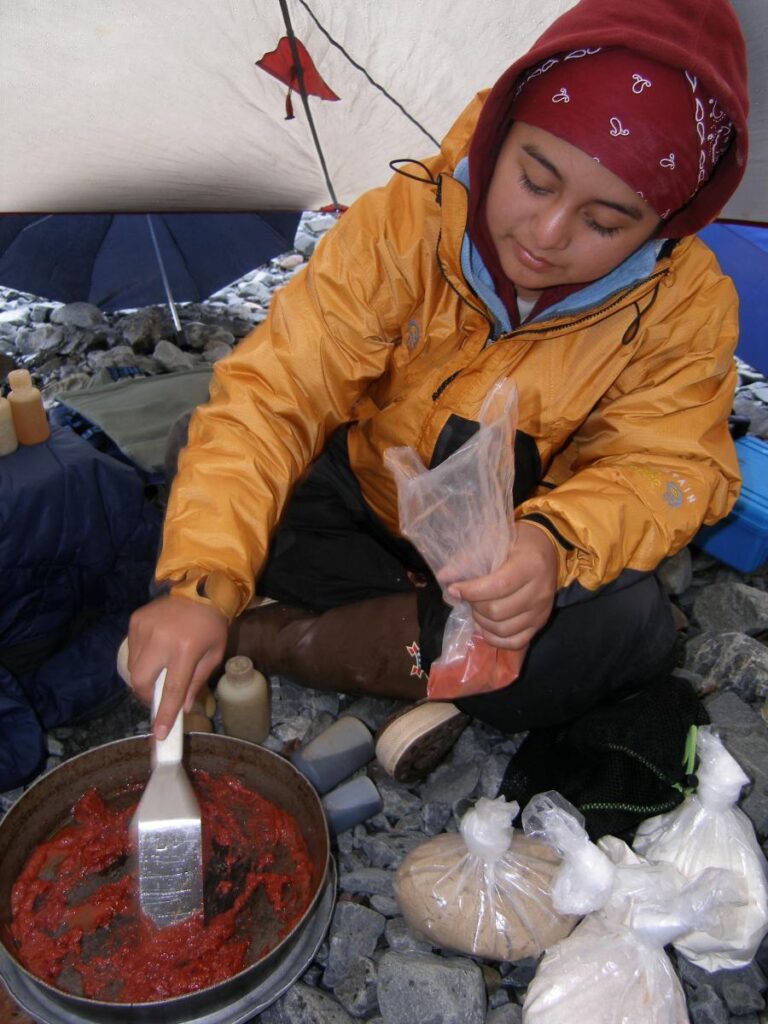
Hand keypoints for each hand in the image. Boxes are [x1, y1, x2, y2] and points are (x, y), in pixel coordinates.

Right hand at [127, 595, 227, 739]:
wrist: (201, 588)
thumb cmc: (212, 625)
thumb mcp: (214, 655)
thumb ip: (197, 682)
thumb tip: (182, 708)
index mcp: (186, 649)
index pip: (171, 689)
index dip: (164, 713)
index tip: (159, 733)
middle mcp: (161, 639)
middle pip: (141, 680)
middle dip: (145, 695)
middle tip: (155, 697)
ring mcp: (145, 628)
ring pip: (133, 666)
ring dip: (144, 675)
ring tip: (160, 667)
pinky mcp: (135, 620)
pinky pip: (132, 649)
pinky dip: (141, 657)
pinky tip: (156, 649)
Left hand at [447, 522, 557, 649]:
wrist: (548, 549)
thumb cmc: (518, 542)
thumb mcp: (495, 541)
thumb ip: (469, 559)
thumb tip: (444, 577)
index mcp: (530, 565)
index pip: (499, 586)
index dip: (472, 591)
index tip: (454, 589)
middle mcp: (540, 591)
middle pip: (498, 611)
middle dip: (474, 606)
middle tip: (467, 597)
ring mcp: (541, 611)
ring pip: (504, 630)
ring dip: (482, 622)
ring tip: (475, 609)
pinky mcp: (540, 624)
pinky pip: (515, 642)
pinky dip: (495, 639)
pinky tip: (485, 626)